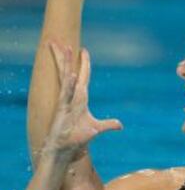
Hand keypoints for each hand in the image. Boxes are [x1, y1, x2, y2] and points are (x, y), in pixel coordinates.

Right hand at [44, 42, 121, 159]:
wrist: (67, 149)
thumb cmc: (78, 137)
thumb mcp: (97, 128)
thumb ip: (109, 125)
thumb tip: (120, 125)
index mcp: (80, 97)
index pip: (83, 75)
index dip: (83, 63)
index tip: (83, 49)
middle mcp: (72, 96)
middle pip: (70, 71)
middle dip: (66, 56)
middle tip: (60, 40)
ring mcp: (66, 101)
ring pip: (66, 78)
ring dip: (65, 63)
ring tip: (64, 48)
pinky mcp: (62, 110)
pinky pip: (66, 94)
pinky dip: (69, 85)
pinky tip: (72, 75)